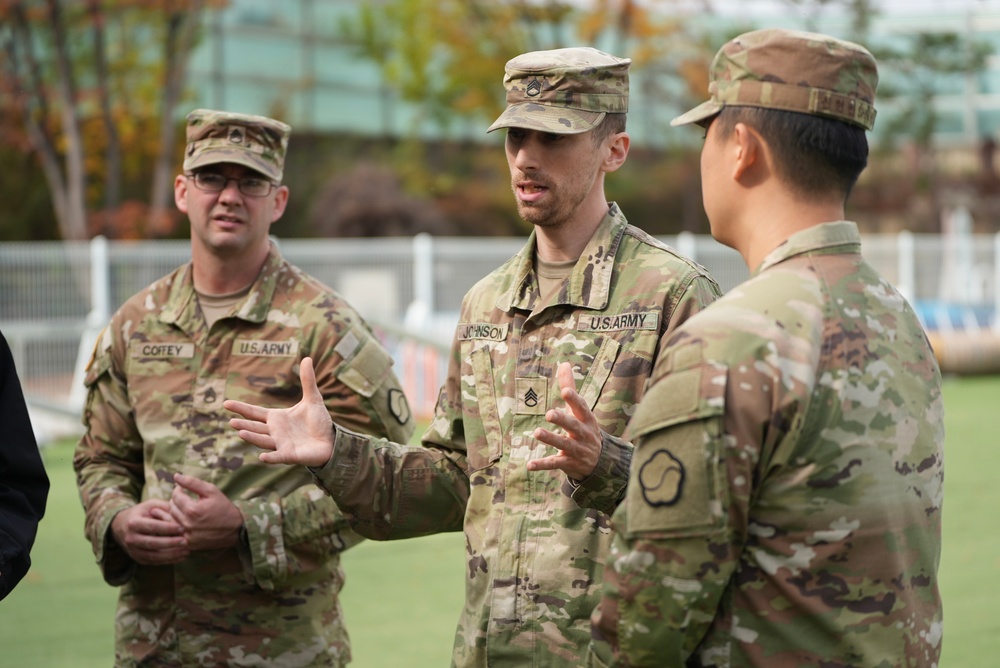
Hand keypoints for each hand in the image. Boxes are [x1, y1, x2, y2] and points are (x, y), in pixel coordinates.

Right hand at [110, 499, 187, 564]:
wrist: (121, 526)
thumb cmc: (142, 513)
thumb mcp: (151, 505)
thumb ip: (165, 507)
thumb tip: (181, 513)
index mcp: (134, 523)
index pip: (152, 526)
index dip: (168, 528)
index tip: (182, 528)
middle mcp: (131, 538)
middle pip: (152, 543)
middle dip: (170, 543)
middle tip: (186, 541)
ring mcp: (133, 550)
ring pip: (153, 555)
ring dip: (171, 555)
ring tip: (187, 551)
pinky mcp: (138, 558)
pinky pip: (154, 562)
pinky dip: (169, 561)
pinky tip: (181, 557)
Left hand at [168, 474, 242, 550]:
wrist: (236, 529)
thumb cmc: (224, 507)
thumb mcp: (211, 491)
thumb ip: (192, 482)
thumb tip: (176, 475)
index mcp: (192, 510)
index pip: (175, 496)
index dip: (178, 490)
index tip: (184, 489)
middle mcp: (187, 524)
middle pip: (171, 508)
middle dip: (177, 501)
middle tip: (185, 498)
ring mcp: (187, 535)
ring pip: (171, 520)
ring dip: (176, 512)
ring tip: (186, 508)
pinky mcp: (188, 543)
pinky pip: (176, 532)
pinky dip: (178, 524)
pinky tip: (186, 520)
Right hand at [224, 357, 333, 467]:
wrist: (332, 440)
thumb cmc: (319, 422)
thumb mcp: (313, 399)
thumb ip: (308, 381)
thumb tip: (308, 358)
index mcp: (276, 418)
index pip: (254, 412)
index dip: (240, 408)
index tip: (226, 403)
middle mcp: (275, 432)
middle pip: (255, 427)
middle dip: (244, 425)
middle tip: (231, 422)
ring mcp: (281, 444)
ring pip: (263, 441)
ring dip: (252, 438)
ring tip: (240, 432)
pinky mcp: (291, 455)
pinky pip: (278, 457)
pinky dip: (271, 458)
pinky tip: (262, 457)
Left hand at [528, 362, 603, 480]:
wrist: (601, 462)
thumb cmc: (585, 428)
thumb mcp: (580, 410)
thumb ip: (570, 387)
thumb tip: (564, 363)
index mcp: (586, 419)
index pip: (582, 407)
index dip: (574, 400)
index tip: (566, 391)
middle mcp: (583, 434)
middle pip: (574, 426)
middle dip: (563, 420)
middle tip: (550, 414)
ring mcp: (577, 450)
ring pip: (564, 444)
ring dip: (551, 439)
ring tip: (537, 432)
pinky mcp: (569, 464)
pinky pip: (555, 464)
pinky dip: (543, 464)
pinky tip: (529, 465)